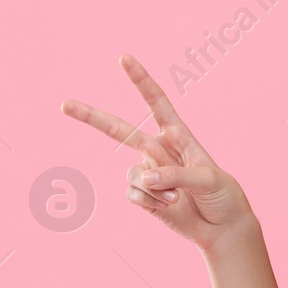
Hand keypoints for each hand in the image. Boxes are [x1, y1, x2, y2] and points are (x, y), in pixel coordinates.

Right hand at [60, 54, 254, 251]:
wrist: (222, 229)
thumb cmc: (222, 195)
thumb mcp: (207, 179)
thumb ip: (176, 175)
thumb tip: (145, 178)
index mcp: (177, 134)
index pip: (156, 102)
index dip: (140, 80)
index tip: (124, 58)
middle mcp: (158, 150)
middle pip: (120, 129)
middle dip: (92, 116)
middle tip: (65, 104)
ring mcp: (149, 173)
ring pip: (132, 173)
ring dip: (153, 187)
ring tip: (176, 197)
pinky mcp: (143, 196)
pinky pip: (133, 193)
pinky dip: (149, 201)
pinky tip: (168, 206)